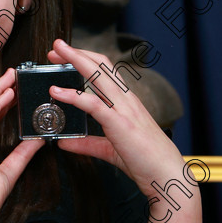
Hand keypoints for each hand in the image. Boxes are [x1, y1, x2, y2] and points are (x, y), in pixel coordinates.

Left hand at [46, 39, 187, 197]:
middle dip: (76, 52)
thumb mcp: (109, 149)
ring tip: (55, 53)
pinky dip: (73, 95)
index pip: (106, 71)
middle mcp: (127, 100)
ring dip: (75, 60)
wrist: (166, 176)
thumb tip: (63, 142)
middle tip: (56, 46)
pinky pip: (93, 103)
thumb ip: (86, 144)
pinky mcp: (120, 123)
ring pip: (98, 75)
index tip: (65, 56)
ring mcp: (124, 109)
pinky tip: (56, 91)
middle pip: (100, 65)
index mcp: (127, 103)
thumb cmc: (145, 161)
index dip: (85, 59)